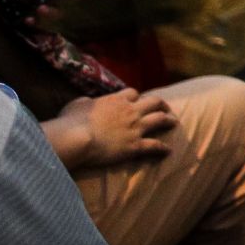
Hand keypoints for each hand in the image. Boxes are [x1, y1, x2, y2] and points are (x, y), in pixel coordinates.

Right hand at [46, 89, 176, 170]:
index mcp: (116, 100)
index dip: (136, 97)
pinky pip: (155, 145)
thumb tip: (88, 102)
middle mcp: (130, 111)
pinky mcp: (135, 145)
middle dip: (161, 104)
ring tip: (174, 123)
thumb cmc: (71, 121)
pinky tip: (168, 150)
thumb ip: (87, 102)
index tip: (137, 101)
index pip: (133, 93)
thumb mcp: (77, 104)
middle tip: (165, 108)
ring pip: (160, 120)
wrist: (76, 138)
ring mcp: (135, 128)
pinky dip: (163, 148)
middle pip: (154, 102)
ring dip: (169, 120)